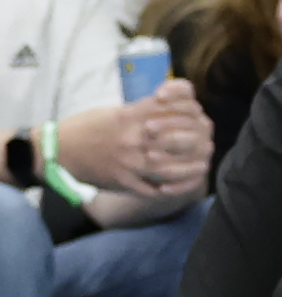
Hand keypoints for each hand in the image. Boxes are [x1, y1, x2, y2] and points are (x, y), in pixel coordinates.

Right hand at [57, 82, 213, 201]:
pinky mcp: (123, 181)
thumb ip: (144, 111)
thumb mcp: (116, 110)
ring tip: (203, 166)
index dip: (191, 111)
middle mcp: (134, 137)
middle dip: (197, 140)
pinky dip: (169, 188)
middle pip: (178, 138)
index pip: (173, 108)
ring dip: (190, 168)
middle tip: (207, 142)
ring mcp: (129, 162)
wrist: (59, 150)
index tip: (198, 114)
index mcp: (132, 115)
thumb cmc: (88, 126)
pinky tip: (180, 186)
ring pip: (170, 168)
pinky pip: (152, 188)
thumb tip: (173, 112)